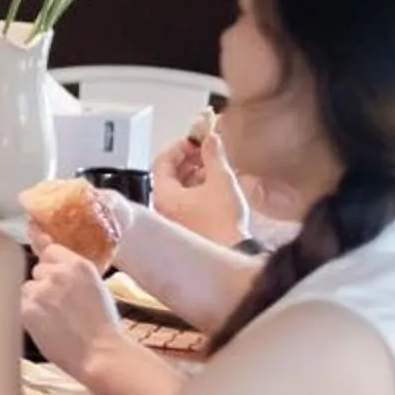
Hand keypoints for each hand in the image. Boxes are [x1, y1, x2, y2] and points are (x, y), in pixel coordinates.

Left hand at [19, 245, 124, 380]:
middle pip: (38, 270)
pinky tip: (46, 327)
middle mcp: (57, 273)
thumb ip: (71, 270)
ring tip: (54, 320)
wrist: (100, 354)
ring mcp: (40, 290)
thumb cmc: (103, 326)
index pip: (51, 251)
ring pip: (28, 288)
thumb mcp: (95, 288)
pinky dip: (30, 315)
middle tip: (61, 307)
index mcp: (78, 265)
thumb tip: (41, 241)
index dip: (52, 266)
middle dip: (45, 285)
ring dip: (35, 300)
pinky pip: (21, 305)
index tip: (52, 276)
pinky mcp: (27, 309)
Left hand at [152, 121, 248, 244]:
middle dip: (187, 160)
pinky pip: (183, 202)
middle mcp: (162, 208)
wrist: (233, 254)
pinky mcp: (184, 228)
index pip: (161, 161)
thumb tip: (210, 139)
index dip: (179, 147)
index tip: (194, 141)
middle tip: (203, 151)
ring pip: (176, 188)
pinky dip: (195, 189)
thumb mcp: (221, 180)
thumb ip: (214, 155)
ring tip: (211, 166)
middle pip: (167, 174)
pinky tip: (212, 186)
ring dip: (192, 174)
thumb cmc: (223, 224)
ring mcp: (171, 219)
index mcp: (163, 195)